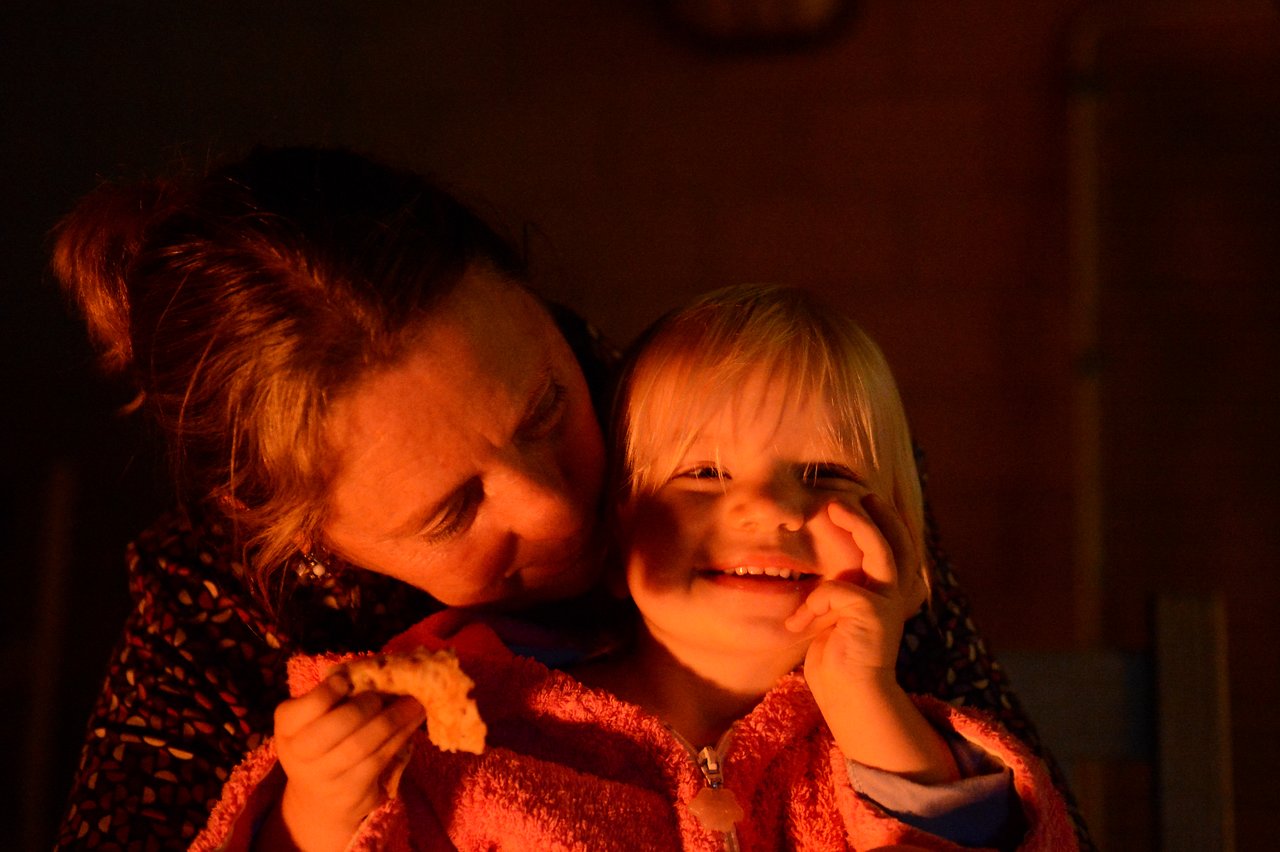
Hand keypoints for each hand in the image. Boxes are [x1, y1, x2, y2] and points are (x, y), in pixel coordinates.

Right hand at [268, 674, 424, 851]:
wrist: (319, 798)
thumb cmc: (322, 743)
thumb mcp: (315, 719)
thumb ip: (334, 696)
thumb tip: (374, 668)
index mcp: (287, 727)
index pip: (303, 708)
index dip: (326, 693)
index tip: (346, 681)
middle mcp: (299, 754)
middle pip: (336, 726)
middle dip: (365, 706)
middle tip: (382, 695)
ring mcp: (325, 776)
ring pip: (362, 744)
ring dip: (394, 720)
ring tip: (414, 703)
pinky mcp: (351, 791)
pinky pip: (379, 759)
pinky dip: (400, 736)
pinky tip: (413, 722)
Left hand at [784, 494, 920, 685]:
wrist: (847, 696)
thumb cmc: (836, 655)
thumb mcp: (835, 612)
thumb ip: (838, 586)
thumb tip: (819, 559)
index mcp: (888, 592)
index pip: (897, 547)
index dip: (884, 520)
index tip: (860, 498)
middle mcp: (895, 595)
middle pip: (898, 542)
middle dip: (877, 514)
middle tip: (849, 495)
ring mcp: (889, 605)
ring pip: (882, 552)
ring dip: (859, 526)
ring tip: (833, 507)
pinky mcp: (874, 617)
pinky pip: (839, 590)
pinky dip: (814, 601)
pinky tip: (798, 623)